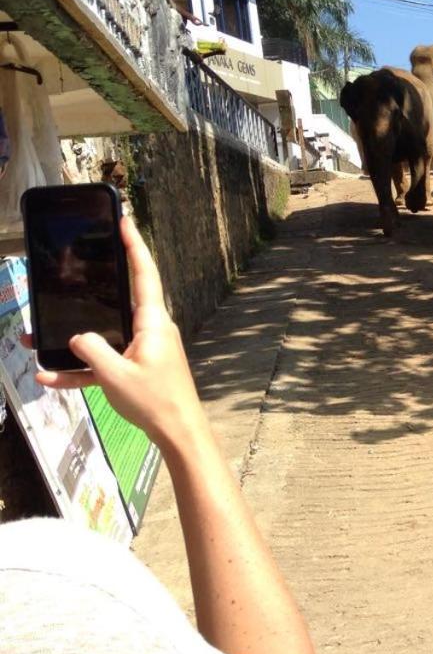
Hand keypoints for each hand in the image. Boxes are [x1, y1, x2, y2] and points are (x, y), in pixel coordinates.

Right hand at [34, 216, 204, 452]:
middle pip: (117, 298)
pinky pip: (102, 363)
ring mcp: (143, 348)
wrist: (177, 432)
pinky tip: (48, 377)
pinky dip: (78, 369)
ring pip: (102, 334)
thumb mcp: (117, 375)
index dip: (133, 245)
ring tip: (34, 336)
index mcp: (153, 322)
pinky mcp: (135, 368)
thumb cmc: (156, 402)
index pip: (144, 273)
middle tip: (70, 267)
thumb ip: (92, 352)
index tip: (124, 220)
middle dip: (91, 285)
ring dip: (72, 338)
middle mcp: (150, 329)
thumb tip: (77, 337)